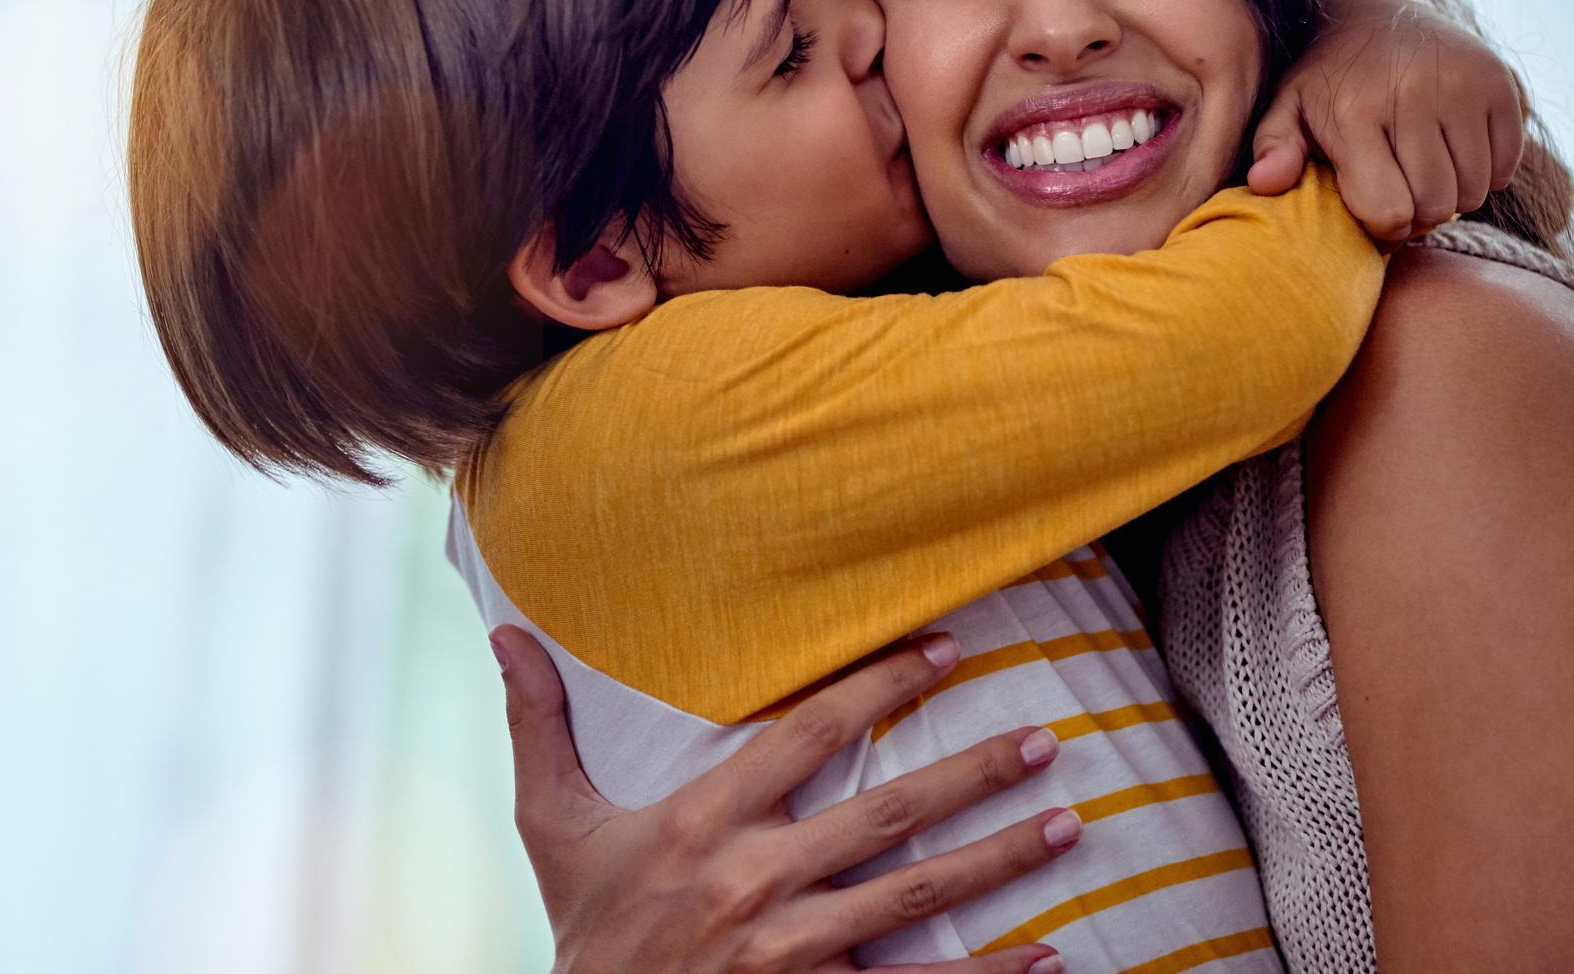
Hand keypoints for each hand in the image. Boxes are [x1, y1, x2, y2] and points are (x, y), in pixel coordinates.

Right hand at [495, 624, 1076, 973]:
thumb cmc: (580, 926)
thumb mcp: (550, 824)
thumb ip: (539, 724)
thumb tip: (505, 633)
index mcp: (701, 822)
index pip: (807, 733)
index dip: (879, 684)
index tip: (945, 650)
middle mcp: (754, 881)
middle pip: (885, 813)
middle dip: (973, 774)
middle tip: (1045, 741)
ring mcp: (790, 952)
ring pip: (914, 896)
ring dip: (998, 862)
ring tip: (1068, 825)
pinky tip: (1048, 957)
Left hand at [1247, 0, 1524, 241]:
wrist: (1379, 17)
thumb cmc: (1325, 80)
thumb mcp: (1286, 107)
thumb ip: (1273, 147)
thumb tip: (1263, 184)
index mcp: (1356, 112)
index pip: (1389, 212)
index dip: (1382, 226)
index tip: (1372, 207)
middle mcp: (1414, 97)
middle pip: (1436, 207)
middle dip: (1416, 212)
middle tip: (1399, 188)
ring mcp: (1464, 88)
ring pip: (1473, 192)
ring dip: (1451, 193)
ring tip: (1422, 168)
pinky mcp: (1502, 84)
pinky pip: (1506, 165)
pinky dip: (1485, 171)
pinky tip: (1453, 150)